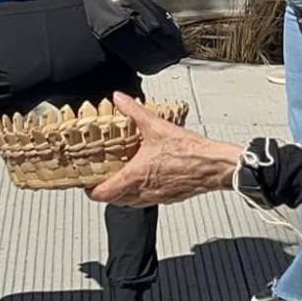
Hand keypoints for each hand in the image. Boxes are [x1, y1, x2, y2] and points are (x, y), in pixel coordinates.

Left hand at [87, 94, 243, 206]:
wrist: (214, 165)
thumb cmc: (189, 151)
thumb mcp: (156, 126)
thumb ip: (134, 111)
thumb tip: (119, 98)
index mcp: (135, 176)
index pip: (103, 194)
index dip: (90, 190)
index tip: (87, 181)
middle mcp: (143, 191)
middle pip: (114, 200)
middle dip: (106, 189)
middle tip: (102, 176)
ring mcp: (156, 197)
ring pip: (130, 202)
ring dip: (123, 192)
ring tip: (121, 175)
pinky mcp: (168, 198)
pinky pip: (147, 200)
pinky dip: (140, 192)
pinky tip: (145, 176)